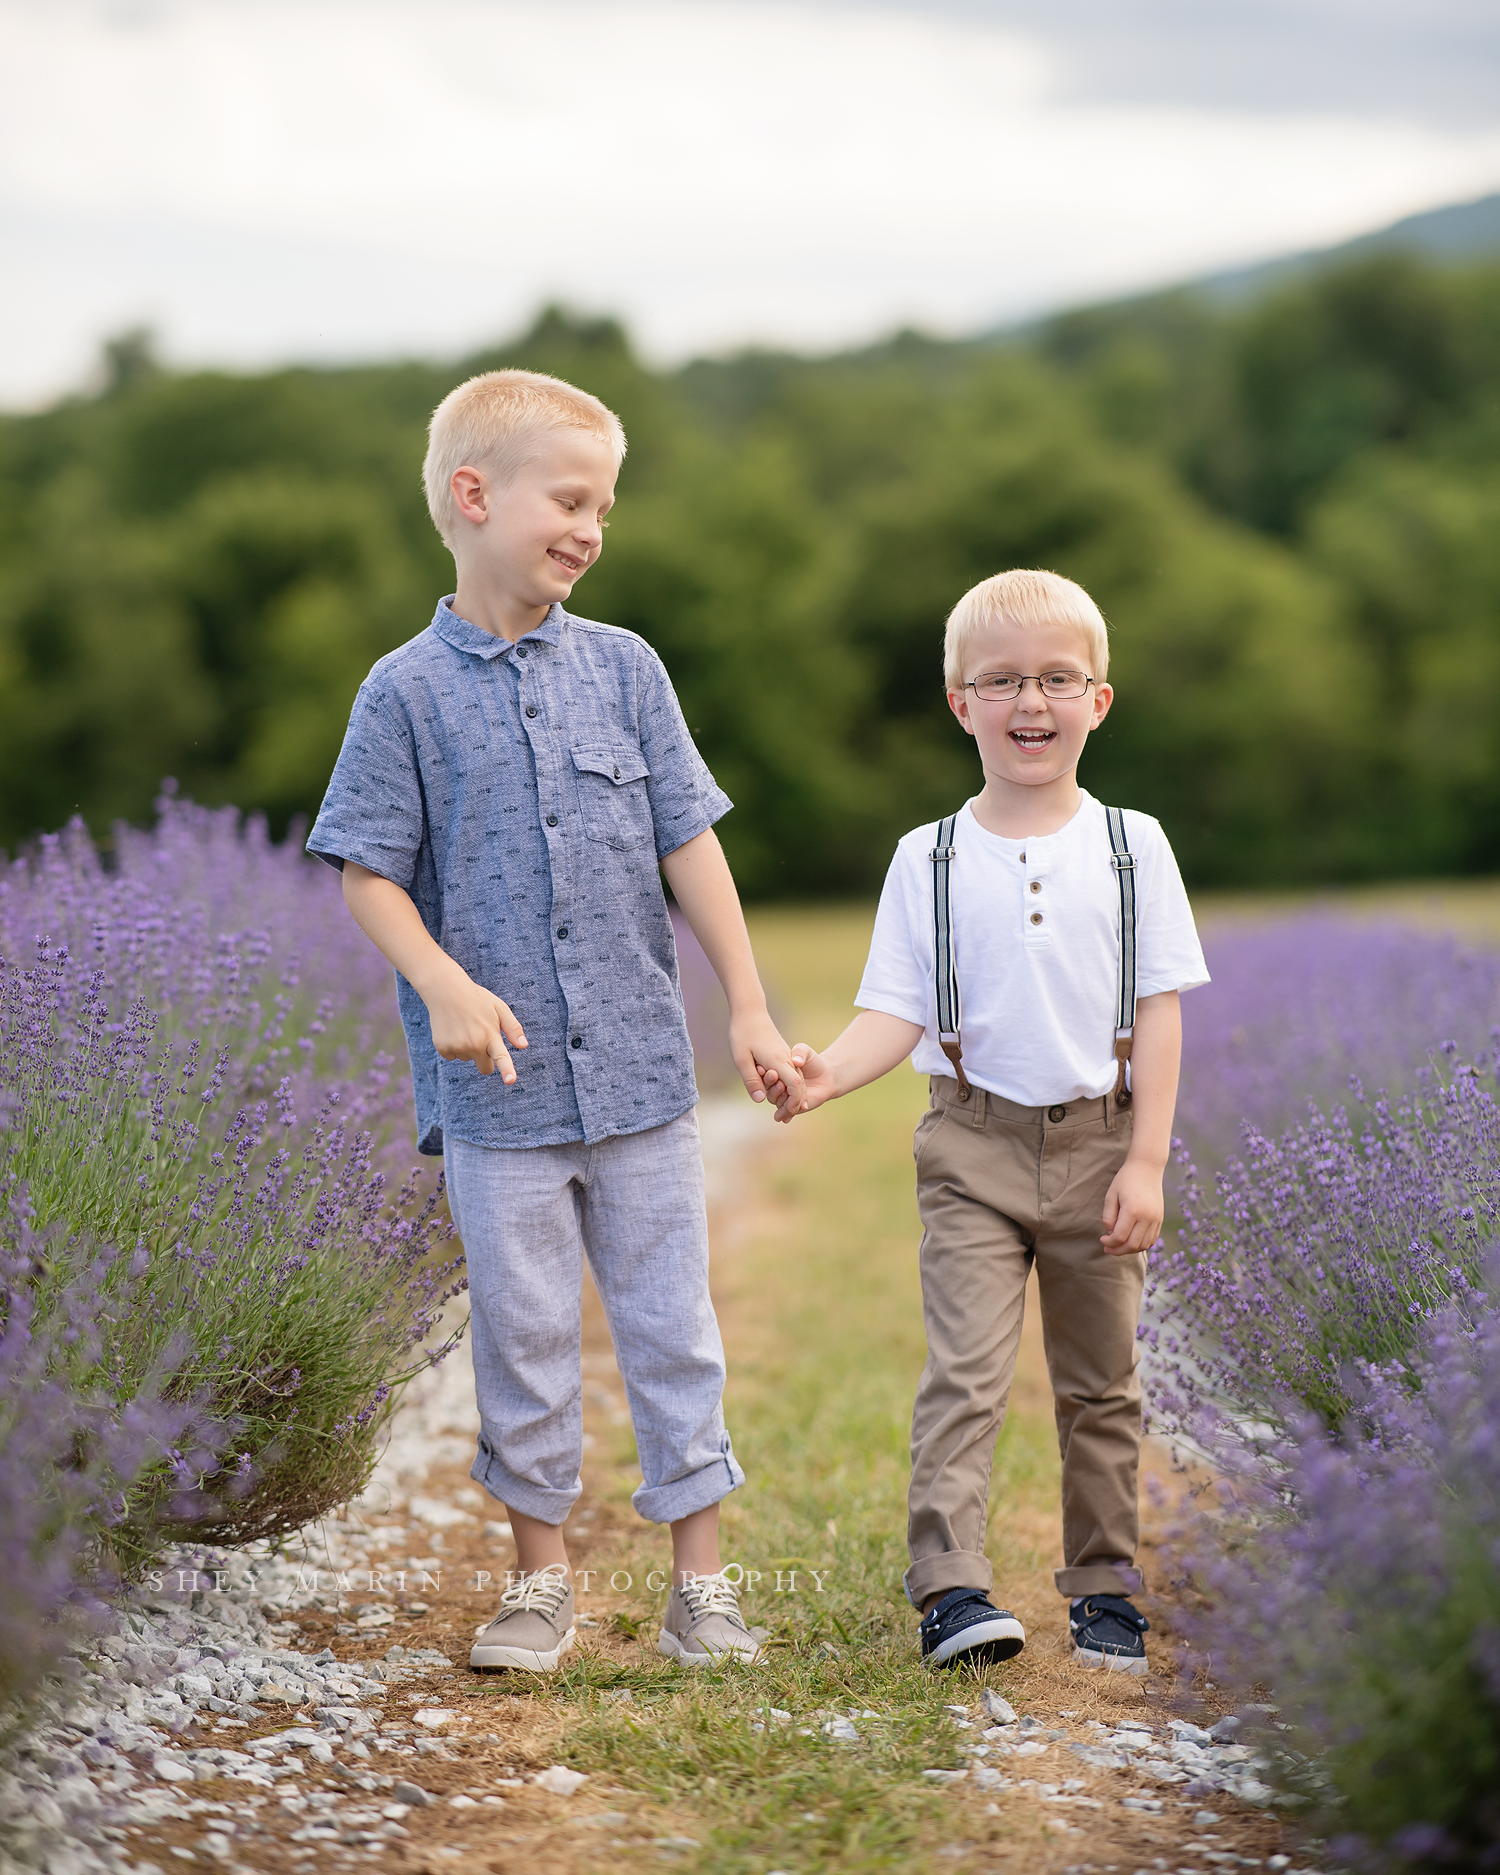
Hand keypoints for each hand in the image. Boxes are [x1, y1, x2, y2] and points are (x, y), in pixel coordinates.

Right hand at [424, 966, 527, 1080]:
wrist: (446, 990)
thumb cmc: (477, 999)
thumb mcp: (499, 1008)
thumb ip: (513, 1028)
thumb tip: (523, 1046)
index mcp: (490, 1035)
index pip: (501, 1057)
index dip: (507, 1071)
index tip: (510, 1081)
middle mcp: (473, 1044)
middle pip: (485, 1068)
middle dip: (486, 1060)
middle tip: (481, 1039)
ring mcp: (457, 1046)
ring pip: (467, 1059)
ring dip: (468, 1048)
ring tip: (464, 1026)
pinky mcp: (442, 1047)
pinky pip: (452, 1056)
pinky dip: (452, 1046)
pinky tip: (452, 1029)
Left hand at [729, 1009, 804, 1111]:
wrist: (750, 1012)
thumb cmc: (743, 1034)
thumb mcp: (741, 1060)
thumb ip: (751, 1080)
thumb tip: (760, 1100)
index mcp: (778, 1060)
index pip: (795, 1084)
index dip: (795, 1100)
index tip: (790, 1113)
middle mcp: (786, 1059)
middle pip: (797, 1085)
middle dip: (792, 1103)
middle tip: (780, 1118)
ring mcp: (786, 1056)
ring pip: (793, 1079)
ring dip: (786, 1094)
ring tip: (774, 1108)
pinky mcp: (782, 1054)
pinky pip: (788, 1073)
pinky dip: (784, 1085)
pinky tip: (772, 1091)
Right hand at [766, 1044, 837, 1122]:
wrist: (826, 1076)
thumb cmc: (813, 1061)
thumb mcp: (805, 1051)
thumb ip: (800, 1051)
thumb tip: (796, 1061)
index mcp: (775, 1071)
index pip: (764, 1074)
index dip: (763, 1072)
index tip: (765, 1069)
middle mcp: (776, 1085)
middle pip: (767, 1088)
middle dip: (770, 1084)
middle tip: (776, 1079)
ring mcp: (783, 1097)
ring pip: (775, 1101)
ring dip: (778, 1097)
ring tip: (784, 1089)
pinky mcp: (791, 1107)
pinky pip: (785, 1112)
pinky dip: (784, 1113)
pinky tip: (784, 1116)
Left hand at [1100, 1158, 1164, 1254]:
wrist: (1147, 1167)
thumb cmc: (1125, 1179)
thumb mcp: (1111, 1195)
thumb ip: (1108, 1217)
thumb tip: (1111, 1234)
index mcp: (1132, 1210)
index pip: (1120, 1237)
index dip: (1109, 1243)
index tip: (1102, 1239)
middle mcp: (1147, 1217)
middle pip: (1132, 1245)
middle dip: (1118, 1250)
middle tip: (1107, 1247)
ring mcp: (1156, 1219)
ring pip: (1144, 1245)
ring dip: (1130, 1249)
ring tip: (1119, 1245)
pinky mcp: (1160, 1219)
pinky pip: (1152, 1239)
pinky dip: (1141, 1244)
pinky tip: (1131, 1240)